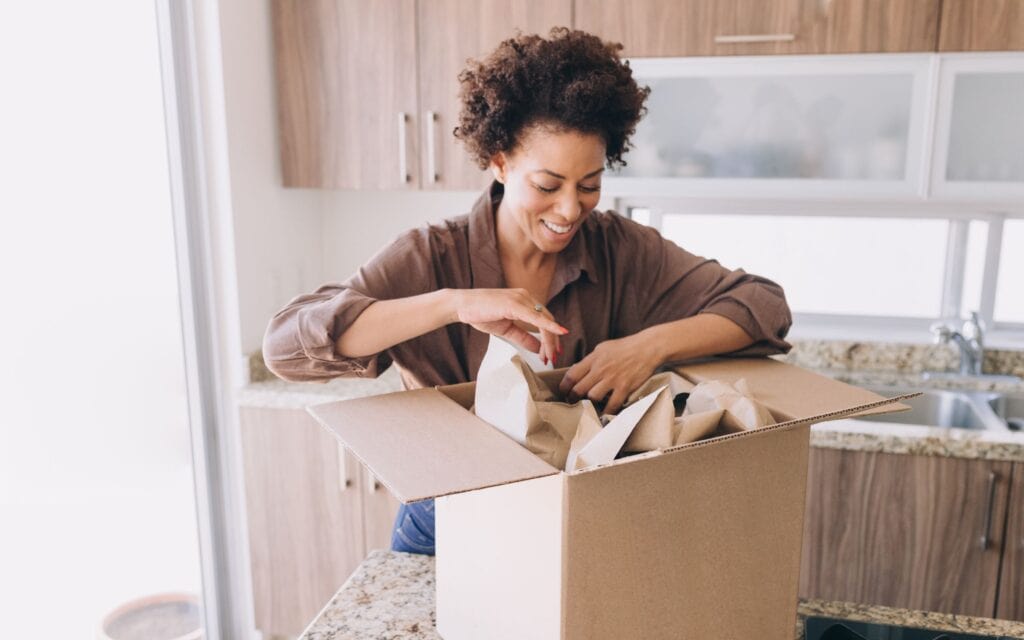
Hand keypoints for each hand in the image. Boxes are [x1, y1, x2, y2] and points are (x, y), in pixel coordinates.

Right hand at [453, 288, 567, 364]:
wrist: (461, 305)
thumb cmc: (480, 313)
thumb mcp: (506, 330)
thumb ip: (523, 337)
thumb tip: (538, 348)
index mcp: (524, 301)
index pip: (544, 320)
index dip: (551, 337)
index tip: (552, 354)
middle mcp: (526, 297)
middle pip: (548, 320)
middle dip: (553, 342)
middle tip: (553, 359)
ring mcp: (521, 298)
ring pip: (544, 320)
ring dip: (550, 340)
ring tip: (549, 356)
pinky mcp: (514, 303)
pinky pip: (536, 316)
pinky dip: (549, 325)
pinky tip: (559, 332)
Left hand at [558, 333, 661, 414]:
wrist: (647, 348)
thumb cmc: (625, 347)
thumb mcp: (602, 348)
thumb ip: (590, 361)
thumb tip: (578, 372)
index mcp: (593, 358)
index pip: (571, 375)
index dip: (564, 387)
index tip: (563, 393)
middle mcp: (600, 369)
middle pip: (579, 389)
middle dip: (573, 399)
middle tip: (573, 403)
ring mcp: (612, 379)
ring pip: (592, 397)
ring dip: (590, 404)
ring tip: (589, 406)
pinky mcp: (624, 387)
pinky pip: (612, 405)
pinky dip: (607, 412)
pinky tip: (604, 414)